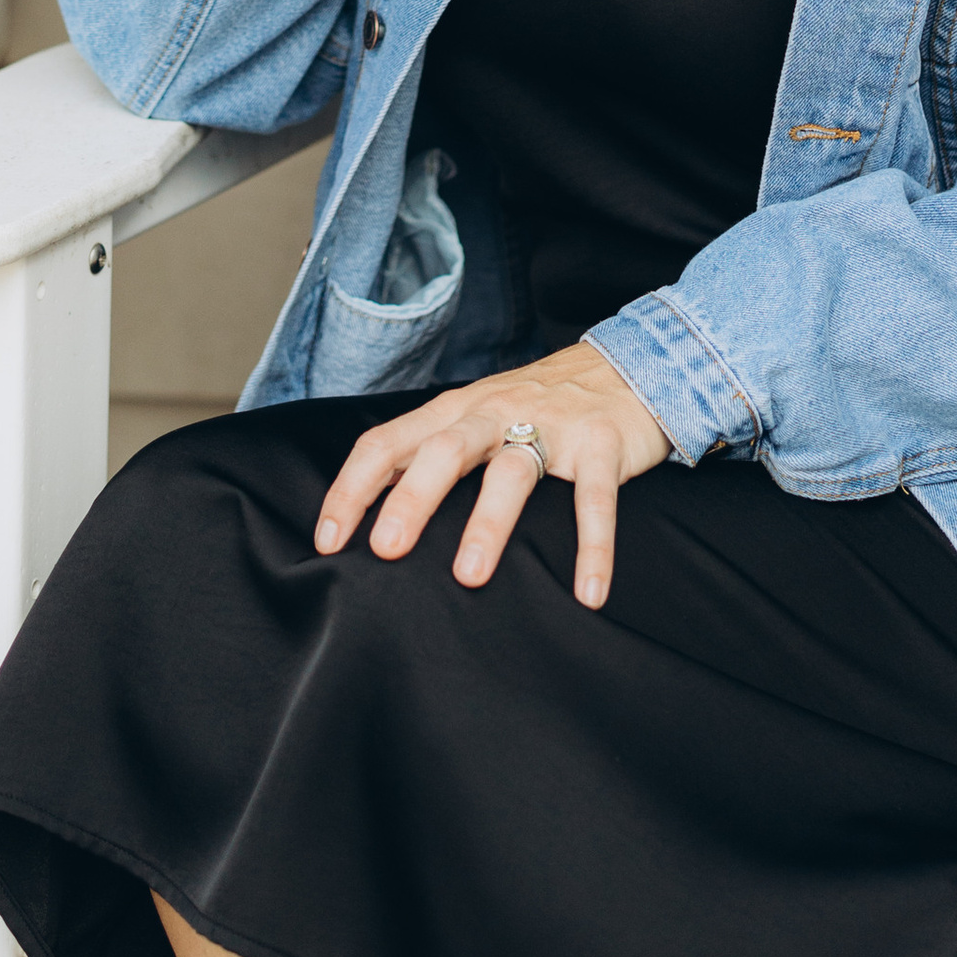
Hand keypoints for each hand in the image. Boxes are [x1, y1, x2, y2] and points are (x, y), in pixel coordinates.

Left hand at [313, 345, 670, 611]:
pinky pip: (595, 498)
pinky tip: (588, 594)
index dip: (354, 488)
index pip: (389, 442)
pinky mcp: (602, 443)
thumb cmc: (536, 406)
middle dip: (413, 498)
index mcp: (455, 410)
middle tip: (387, 550)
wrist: (627, 363)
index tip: (329, 540)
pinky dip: (593, 546)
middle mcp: (496, 411)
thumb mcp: (476, 418)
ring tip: (470, 577)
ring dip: (489, 522)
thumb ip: (431, 455)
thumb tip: (374, 518)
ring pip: (513, 470)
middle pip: (444, 450)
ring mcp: (552, 425)